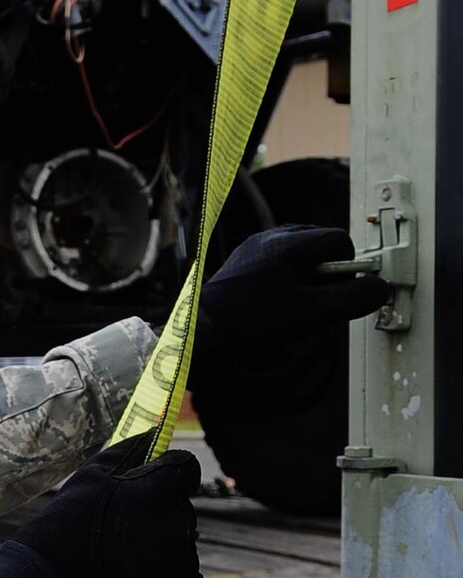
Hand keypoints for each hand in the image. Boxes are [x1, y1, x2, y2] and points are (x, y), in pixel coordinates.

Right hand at [0, 433, 201, 577]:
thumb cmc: (59, 536)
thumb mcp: (86, 481)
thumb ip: (127, 452)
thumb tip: (154, 435)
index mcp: (160, 492)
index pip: (186, 470)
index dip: (167, 476)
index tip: (148, 488)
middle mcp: (180, 529)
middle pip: (180, 514)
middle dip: (156, 520)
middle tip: (114, 538)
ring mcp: (183, 572)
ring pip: (180, 554)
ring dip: (157, 557)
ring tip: (113, 570)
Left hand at [193, 225, 391, 372]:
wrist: (197, 338)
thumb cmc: (249, 324)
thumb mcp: (310, 314)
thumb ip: (350, 299)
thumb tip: (380, 288)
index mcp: (285, 242)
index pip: (338, 240)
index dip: (349, 268)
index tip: (340, 296)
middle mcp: (267, 239)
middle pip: (320, 246)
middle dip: (329, 275)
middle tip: (318, 306)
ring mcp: (251, 252)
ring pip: (300, 258)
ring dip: (309, 282)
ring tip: (296, 312)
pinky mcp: (241, 268)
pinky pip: (279, 268)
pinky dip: (288, 286)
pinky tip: (275, 312)